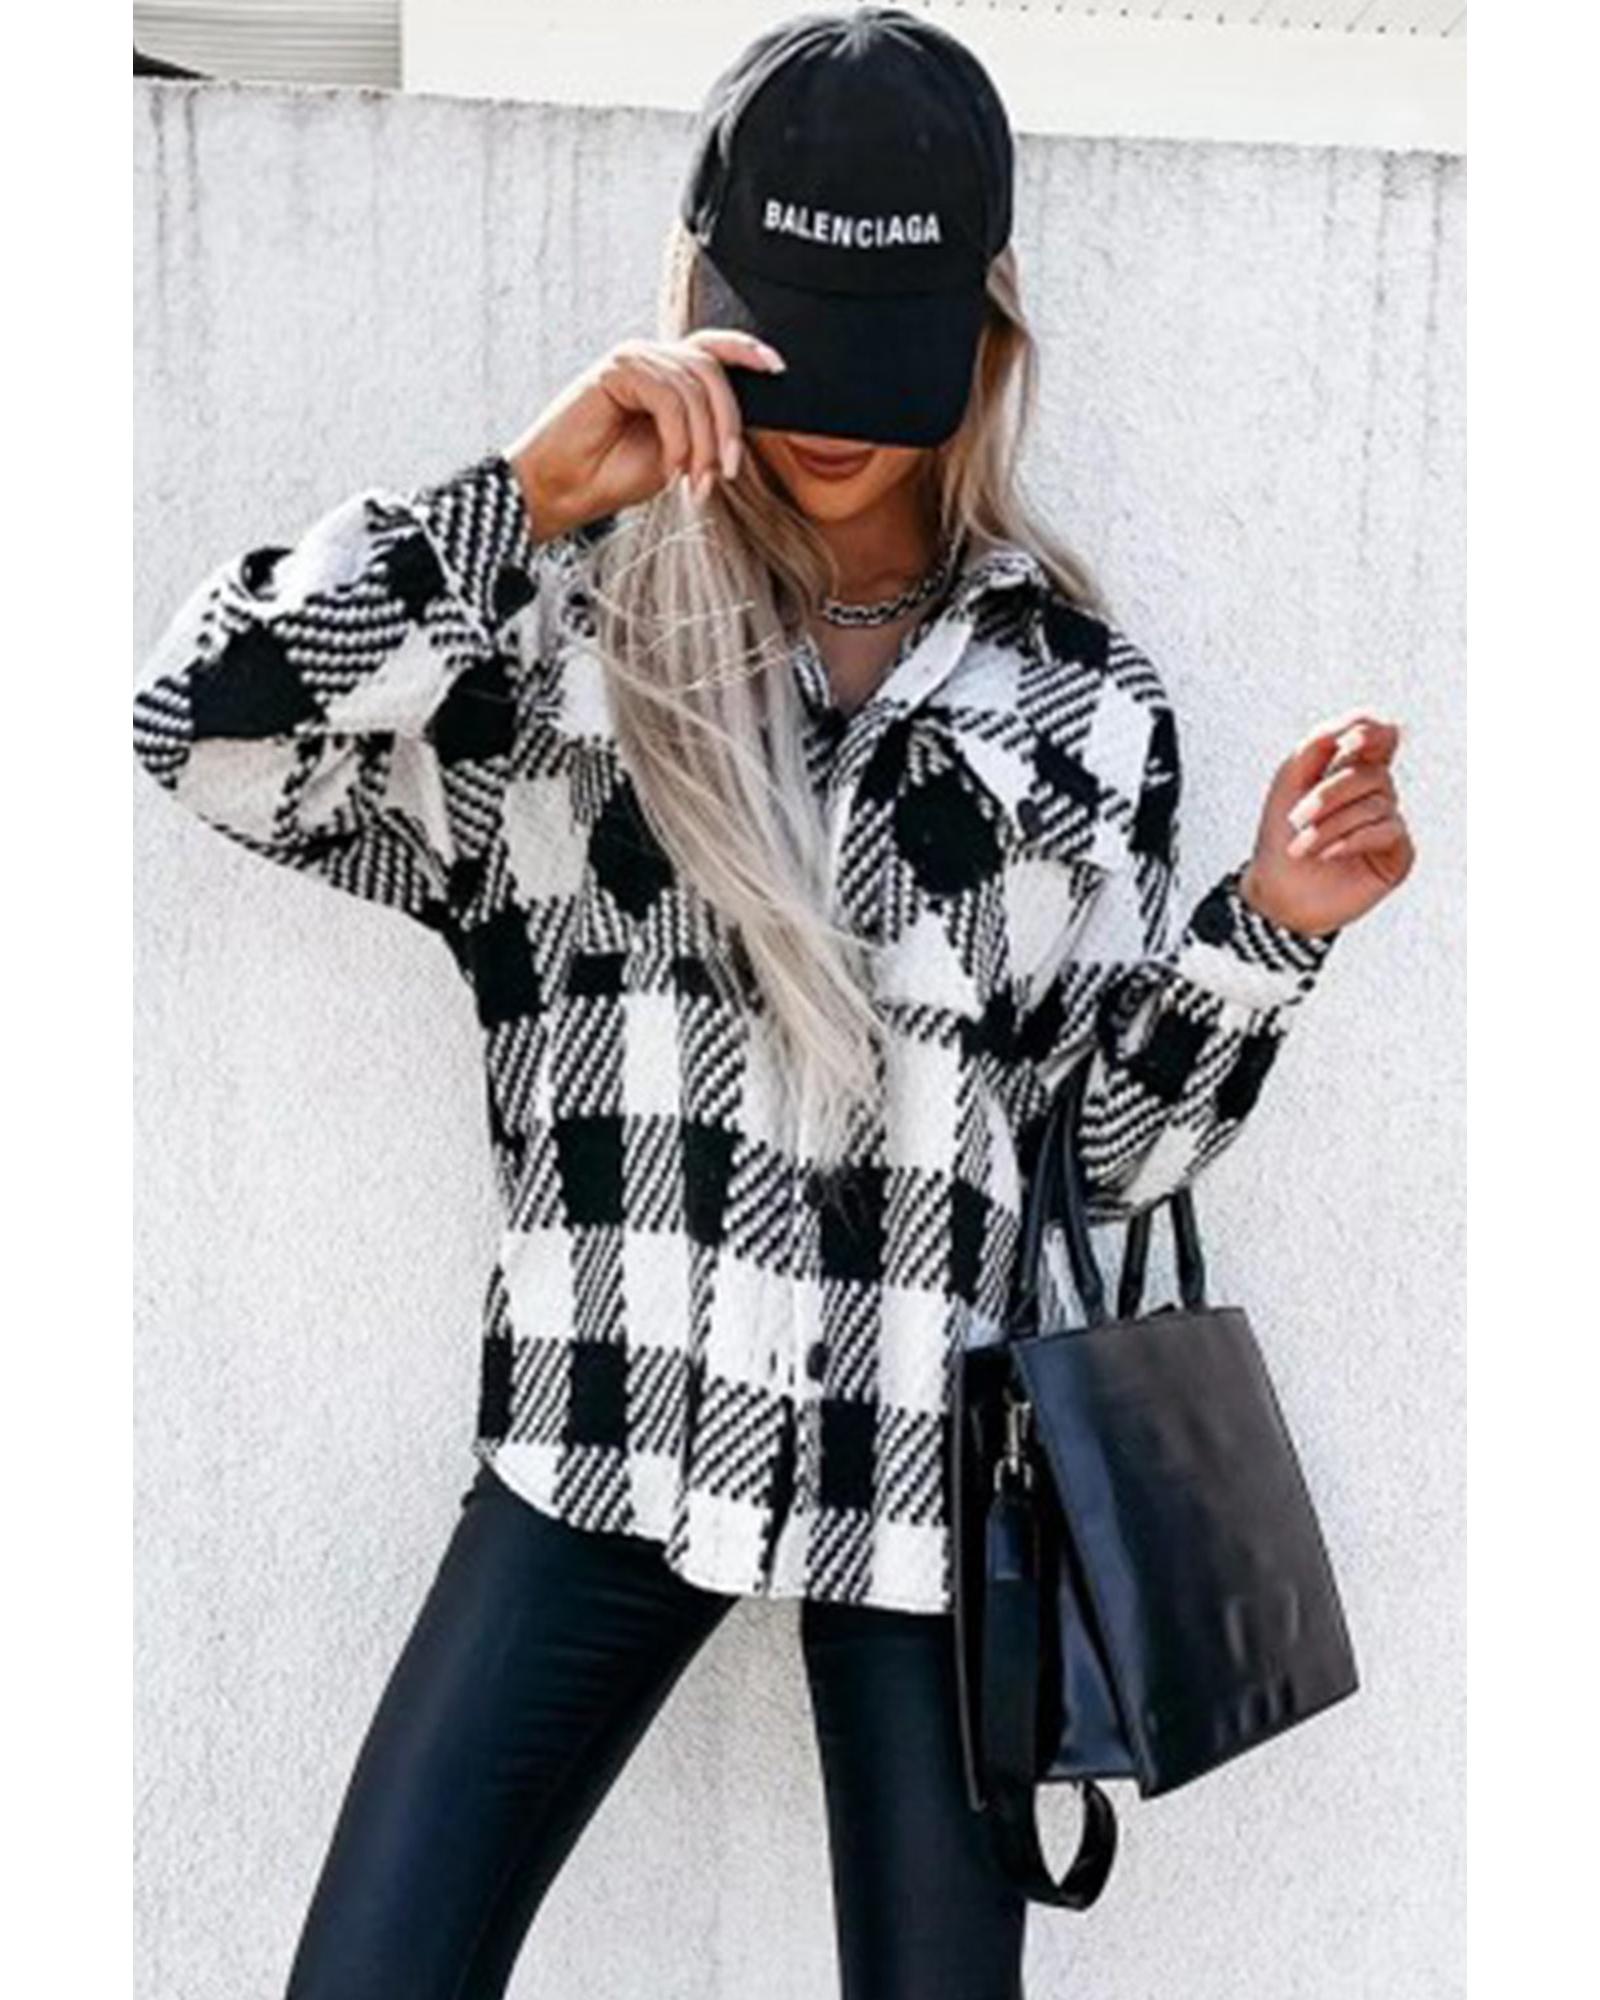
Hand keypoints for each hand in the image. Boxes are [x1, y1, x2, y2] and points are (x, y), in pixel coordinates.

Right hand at [502, 330, 786, 541]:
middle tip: (727, 472)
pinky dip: (678, 436)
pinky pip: (667, 396)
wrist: (565, 491)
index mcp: (666, 372)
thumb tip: (739, 427)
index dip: (747, 350)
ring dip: (703, 442)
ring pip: (694, 388)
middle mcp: (651, 357)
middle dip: (728, 426)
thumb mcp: (677, 453)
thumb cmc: (613, 475)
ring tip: (694, 481)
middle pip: (712, 372)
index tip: (779, 368)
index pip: (713, 348)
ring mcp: (632, 358)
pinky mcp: (616, 368)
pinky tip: (671, 467)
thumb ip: (703, 430)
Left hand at [1239, 709, 1414, 936]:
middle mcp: (1377, 794)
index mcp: (1353, 772)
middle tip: (1296, 820)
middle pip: (1370, 774)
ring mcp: (1390, 824)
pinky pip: (1388, 831)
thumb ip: (1318, 745)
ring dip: (1330, 826)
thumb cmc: (1280, 836)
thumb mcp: (1290, 782)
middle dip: (1328, 795)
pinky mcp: (1399, 854)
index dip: (1370, 733)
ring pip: (1376, 804)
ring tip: (1301, 847)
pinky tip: (1326, 855)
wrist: (1276, 894)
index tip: (1346, 741)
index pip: (1379, 738)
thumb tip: (1356, 721)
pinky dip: (1351, 840)